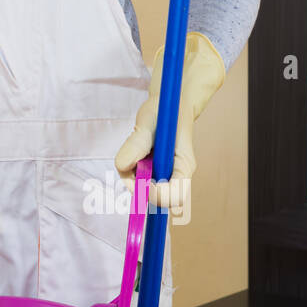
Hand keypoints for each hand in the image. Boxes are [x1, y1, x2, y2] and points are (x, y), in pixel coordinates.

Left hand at [114, 32, 225, 208]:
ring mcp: (164, 177)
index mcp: (184, 166)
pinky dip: (129, 172)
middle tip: (130, 163)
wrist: (168, 104)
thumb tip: (122, 167)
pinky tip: (135, 154)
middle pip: (158, 201)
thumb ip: (136, 145)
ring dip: (131, 177)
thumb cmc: (164, 111)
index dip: (155, 195)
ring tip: (135, 149)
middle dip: (138, 188)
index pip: (174, 197)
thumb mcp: (149, 122)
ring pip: (142, 193)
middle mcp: (176, 176)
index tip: (140, 180)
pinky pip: (136, 183)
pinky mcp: (152, 174)